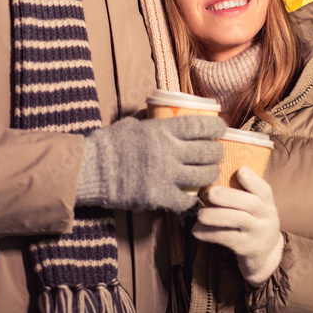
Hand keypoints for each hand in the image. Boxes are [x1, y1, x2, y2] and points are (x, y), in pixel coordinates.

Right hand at [76, 115, 224, 211]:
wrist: (91, 169)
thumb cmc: (109, 143)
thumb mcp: (131, 123)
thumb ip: (149, 120)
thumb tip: (158, 111)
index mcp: (163, 130)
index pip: (202, 125)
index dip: (217, 126)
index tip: (221, 128)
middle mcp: (170, 151)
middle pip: (208, 152)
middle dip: (217, 152)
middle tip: (216, 153)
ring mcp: (166, 175)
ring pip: (204, 176)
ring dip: (210, 174)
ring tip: (208, 173)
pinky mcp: (159, 196)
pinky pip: (186, 200)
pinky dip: (190, 199)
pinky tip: (189, 196)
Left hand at [192, 166, 282, 286]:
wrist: (265, 255)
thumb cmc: (253, 222)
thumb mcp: (255, 208)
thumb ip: (243, 193)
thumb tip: (214, 173)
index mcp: (267, 203)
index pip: (264, 189)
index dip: (253, 179)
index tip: (240, 169)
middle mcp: (266, 218)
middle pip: (251, 204)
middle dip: (229, 196)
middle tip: (210, 193)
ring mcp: (257, 234)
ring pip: (238, 221)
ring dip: (216, 215)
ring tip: (200, 214)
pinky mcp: (246, 248)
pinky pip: (227, 239)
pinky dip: (209, 234)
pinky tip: (196, 230)